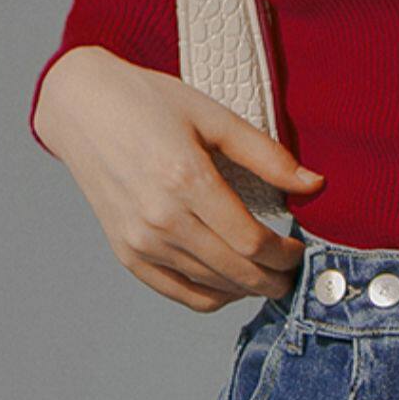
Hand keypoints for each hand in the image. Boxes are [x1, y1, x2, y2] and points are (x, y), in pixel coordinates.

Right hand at [33, 47, 325, 309]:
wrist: (82, 106)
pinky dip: (212, 296)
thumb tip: (316, 184)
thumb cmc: (149, 103)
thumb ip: (267, 155)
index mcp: (186, 180)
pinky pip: (177, 292)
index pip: (252, 242)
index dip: (285, 254)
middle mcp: (161, 218)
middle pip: (235, 272)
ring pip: (210, 287)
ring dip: (247, 289)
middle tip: (293, 273)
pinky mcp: (125, 252)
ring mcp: (140, 240)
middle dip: (274, 280)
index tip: (299, 249)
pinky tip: (232, 284)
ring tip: (268, 275)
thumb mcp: (214, 117)